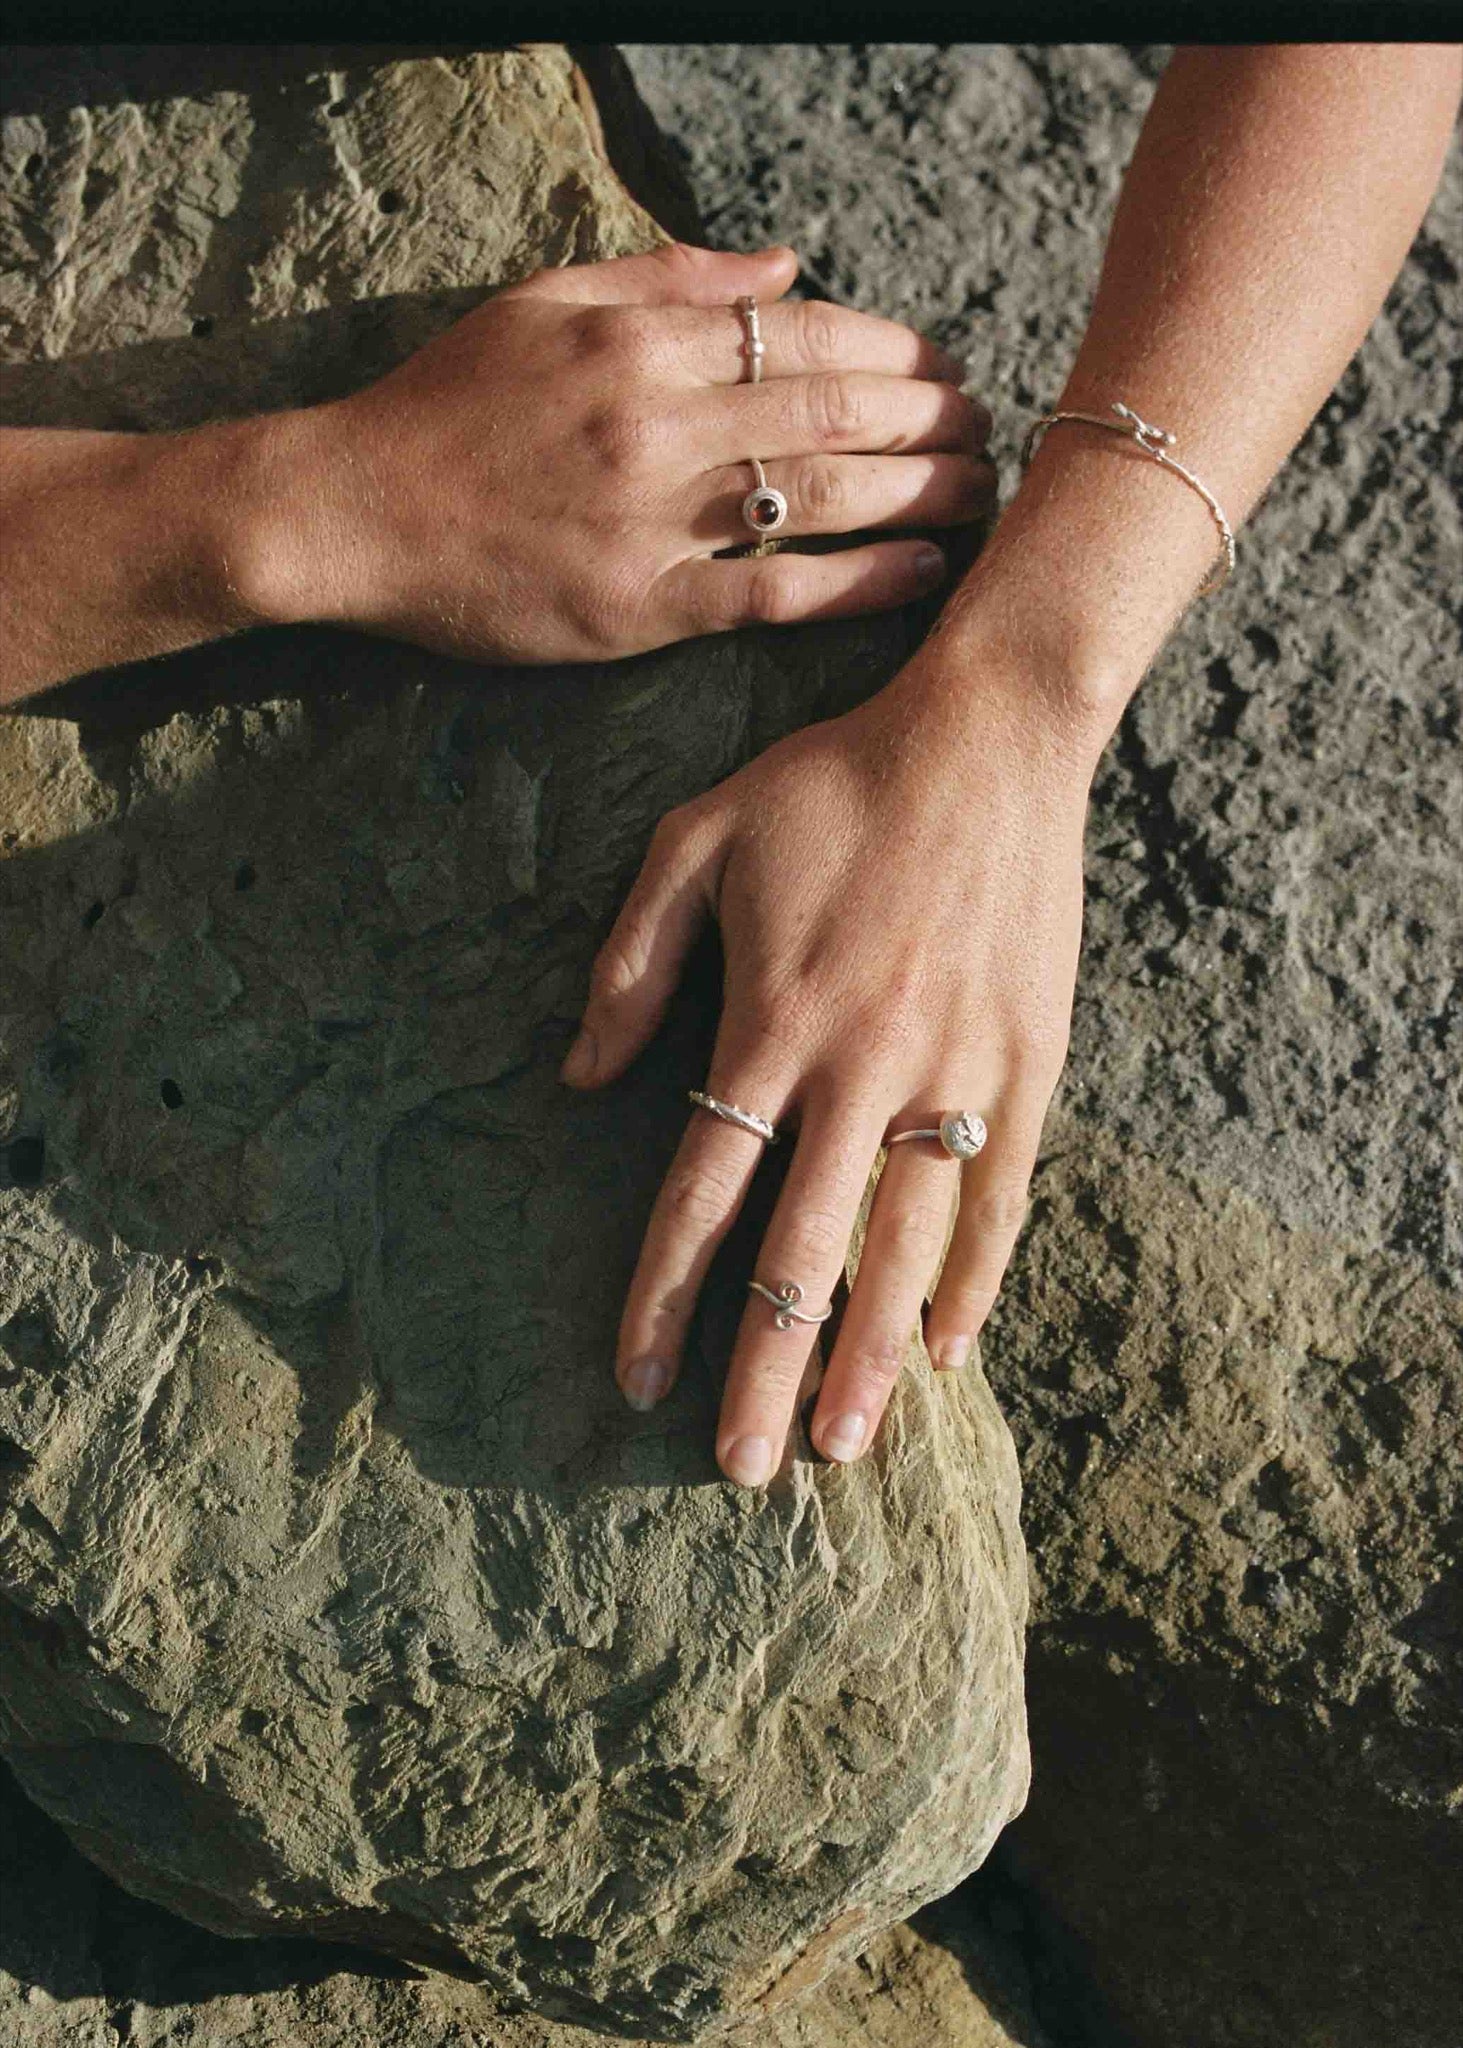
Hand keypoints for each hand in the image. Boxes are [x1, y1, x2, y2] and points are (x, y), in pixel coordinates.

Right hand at [262, 241, 994, 660]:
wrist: (351, 511)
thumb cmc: (445, 407)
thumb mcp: (540, 301)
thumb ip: (668, 276)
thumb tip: (787, 264)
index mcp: (639, 337)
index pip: (805, 333)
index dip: (895, 350)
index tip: (943, 367)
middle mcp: (656, 419)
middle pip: (833, 409)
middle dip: (930, 417)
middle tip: (985, 431)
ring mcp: (650, 517)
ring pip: (820, 494)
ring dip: (919, 492)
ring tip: (980, 494)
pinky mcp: (638, 607)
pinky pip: (773, 592)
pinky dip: (858, 581)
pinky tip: (921, 571)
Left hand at [560, 647, 1094, 1484]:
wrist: (990, 738)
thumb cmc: (830, 785)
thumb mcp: (693, 840)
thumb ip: (628, 965)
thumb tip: (576, 1080)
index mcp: (771, 1022)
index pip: (703, 1190)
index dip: (666, 1294)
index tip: (637, 1381)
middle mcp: (863, 1068)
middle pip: (805, 1248)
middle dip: (767, 1367)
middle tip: (745, 1469)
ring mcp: (957, 1075)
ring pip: (908, 1243)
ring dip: (871, 1353)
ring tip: (842, 1444)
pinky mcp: (1029, 1065)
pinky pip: (1003, 1195)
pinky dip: (977, 1278)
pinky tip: (950, 1350)